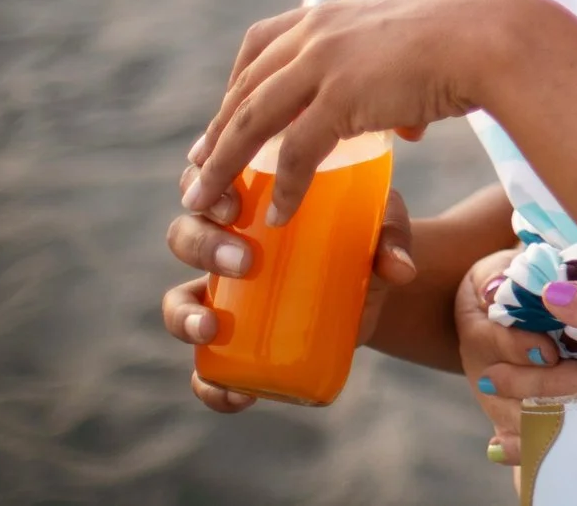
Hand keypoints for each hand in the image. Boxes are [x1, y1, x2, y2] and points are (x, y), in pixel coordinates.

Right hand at [161, 181, 415, 412]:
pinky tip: (235, 393)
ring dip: (183, 316)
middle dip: (202, 246)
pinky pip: (204, 369)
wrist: (372, 292)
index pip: (209, 182)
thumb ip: (391, 236)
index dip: (206, 188)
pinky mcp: (233, 344)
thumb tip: (399, 268)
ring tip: (211, 328)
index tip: (233, 205)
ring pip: (177, 302)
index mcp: (250, 202)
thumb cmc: (366, 240)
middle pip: (184, 235)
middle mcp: (224, 247)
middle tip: (244, 261)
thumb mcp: (381, 227)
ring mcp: (222, 297)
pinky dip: (209, 384)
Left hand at [182, 0, 545, 226]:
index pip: (259, 44)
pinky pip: (297, 151)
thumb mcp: (412, 44)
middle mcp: (316, 33)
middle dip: (217, 131)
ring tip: (208, 202)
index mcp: (330, 13)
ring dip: (223, 165)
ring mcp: (325, 63)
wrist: (492, 35)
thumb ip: (394, 81)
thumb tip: (404, 126)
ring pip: (253, 120)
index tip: (224, 115)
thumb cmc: (470, 38)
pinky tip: (277, 213)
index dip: (235, 83)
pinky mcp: (341, 98)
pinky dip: (283, 186)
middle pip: (246, 86)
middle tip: (198, 168)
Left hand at [459, 267, 576, 465]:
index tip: (491, 375)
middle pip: (560, 424)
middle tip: (491, 404)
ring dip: (538, 442)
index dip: (521, 381)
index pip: (555, 390)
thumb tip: (549, 297)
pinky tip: (562, 463)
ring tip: (505, 443)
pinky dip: (575, 458)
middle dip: (520, 417)